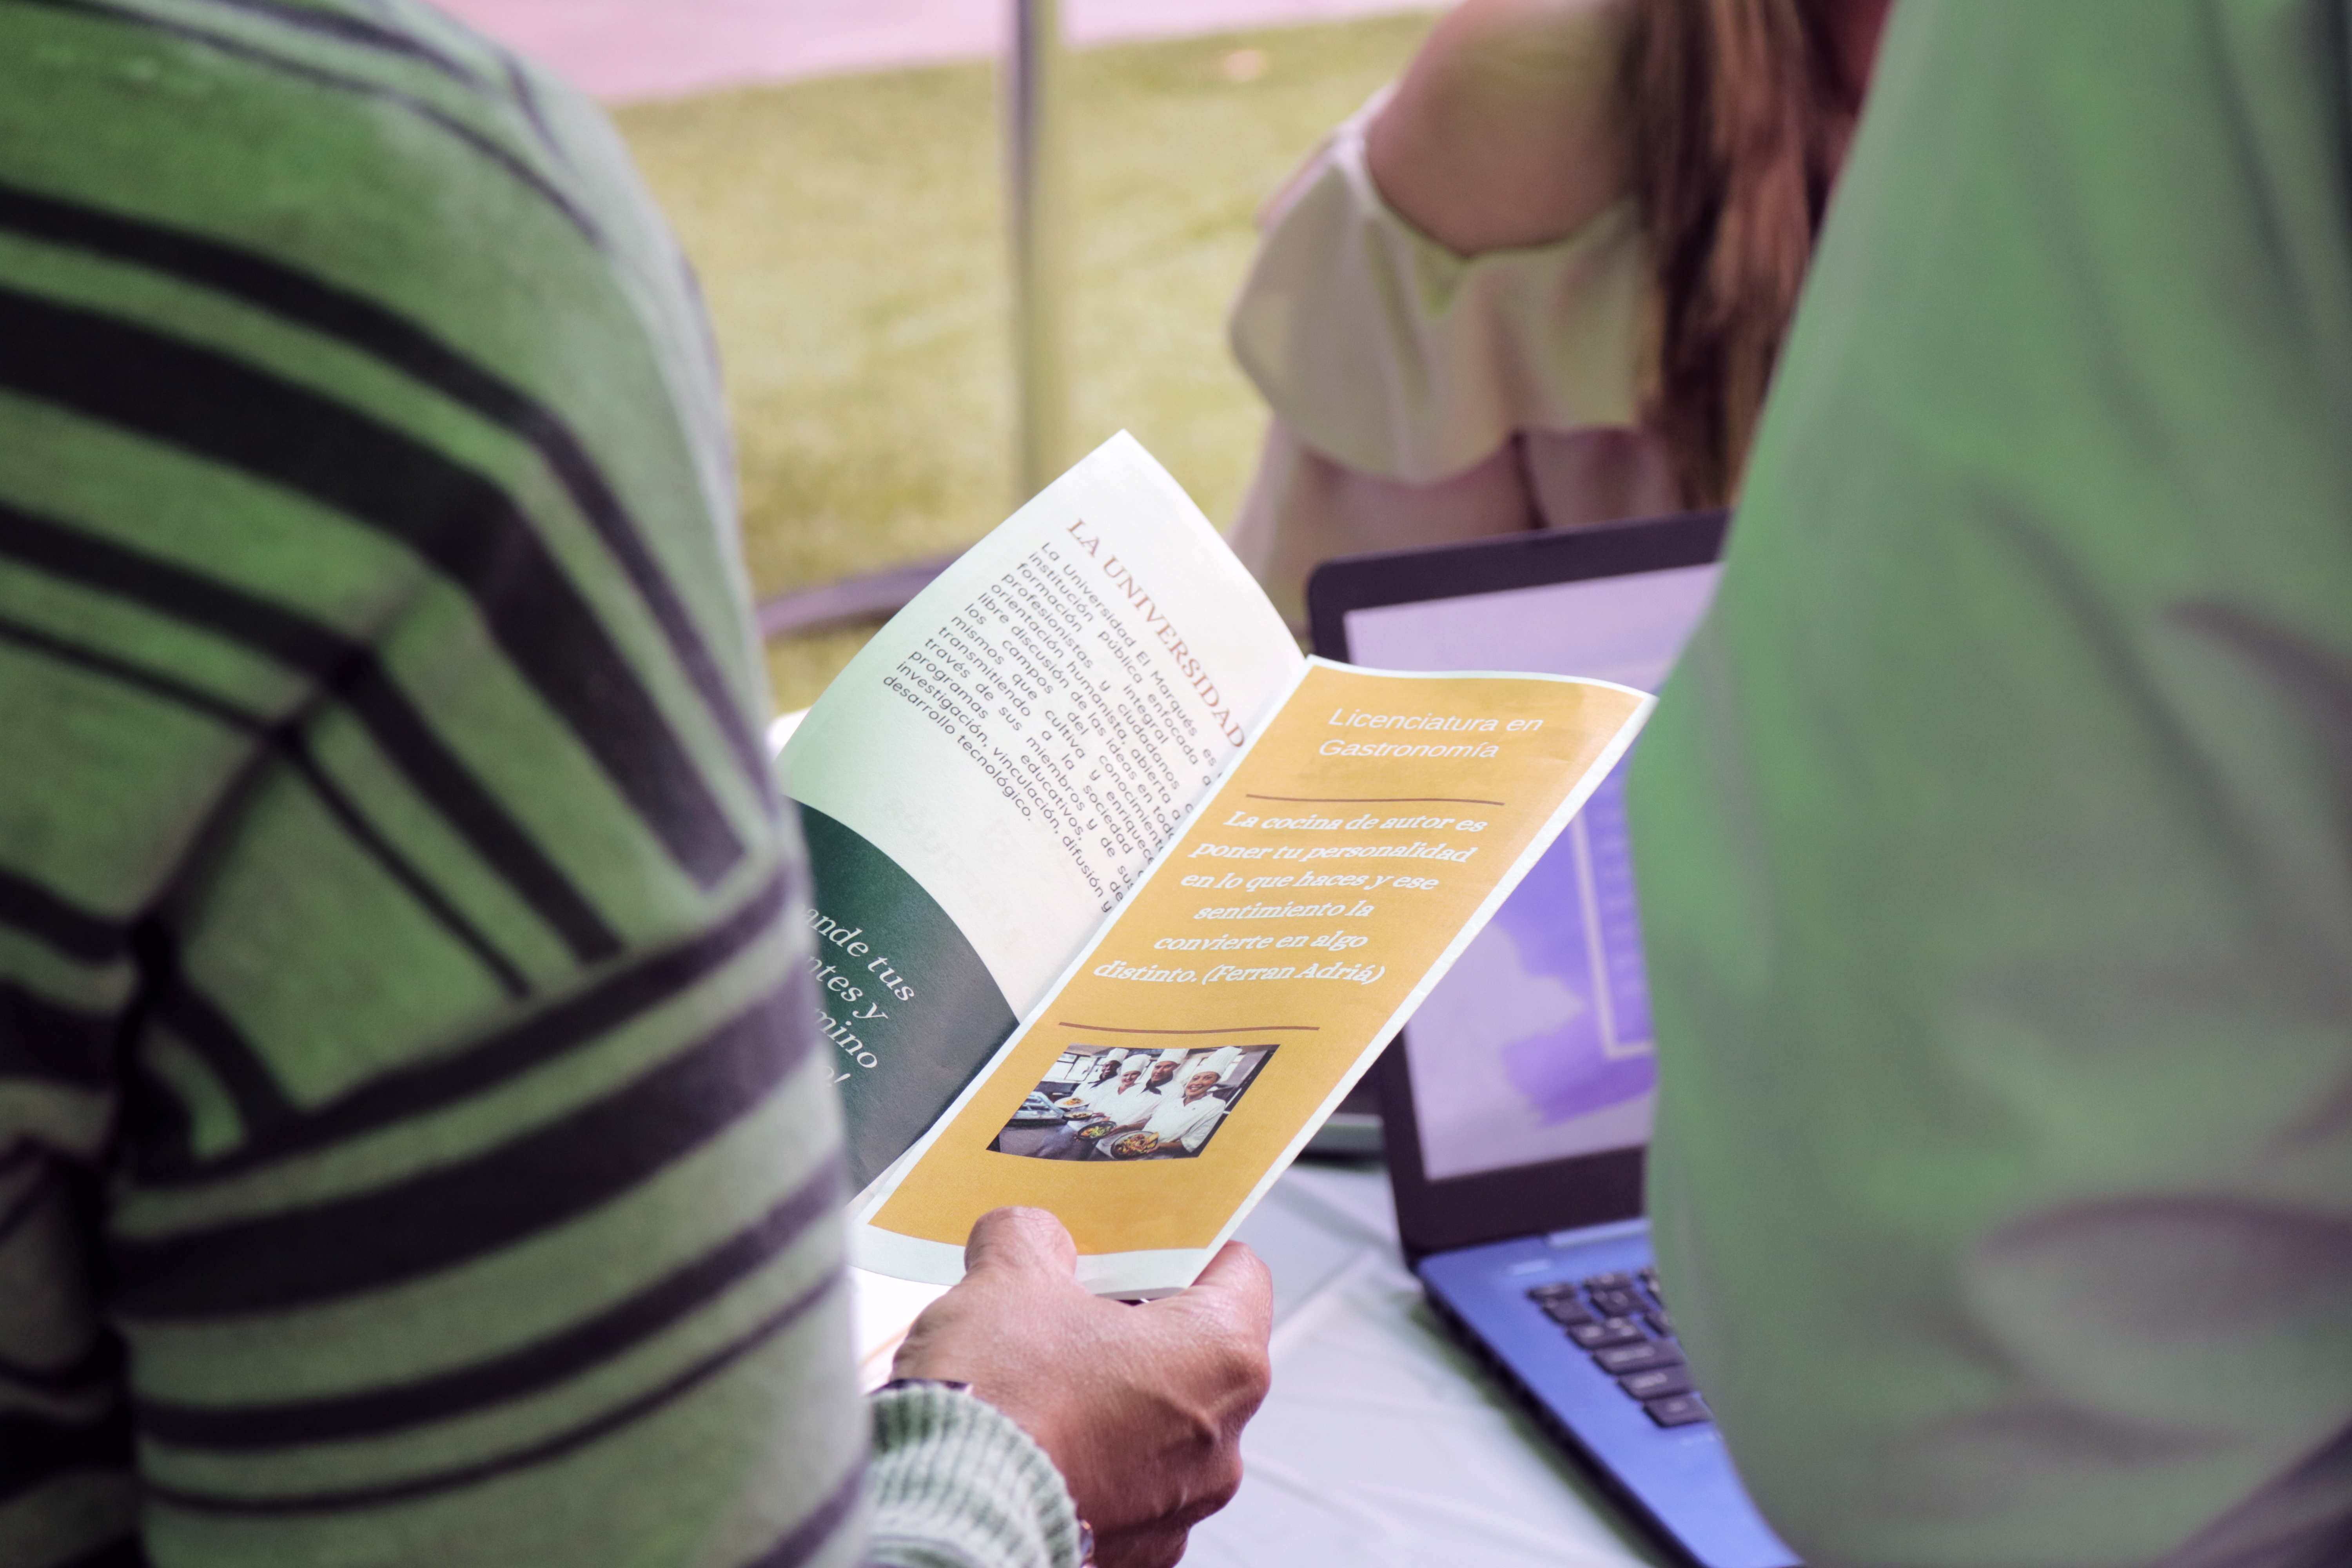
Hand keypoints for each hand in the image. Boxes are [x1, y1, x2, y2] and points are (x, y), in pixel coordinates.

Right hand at [892, 1207, 1272, 1567]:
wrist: (948, 1515)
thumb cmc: (1000, 1399)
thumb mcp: (1009, 1278)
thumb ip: (1033, 1239)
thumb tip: (1033, 1238)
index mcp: (1219, 1357)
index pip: (1238, 1275)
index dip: (1187, 1250)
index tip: (1143, 1247)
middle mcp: (1219, 1442)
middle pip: (1195, 1355)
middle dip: (1133, 1327)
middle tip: (1069, 1307)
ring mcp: (1178, 1508)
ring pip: (1158, 1426)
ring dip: (1109, 1398)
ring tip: (1036, 1381)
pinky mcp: (1133, 1554)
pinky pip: (1123, 1489)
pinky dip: (1087, 1462)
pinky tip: (1031, 1442)